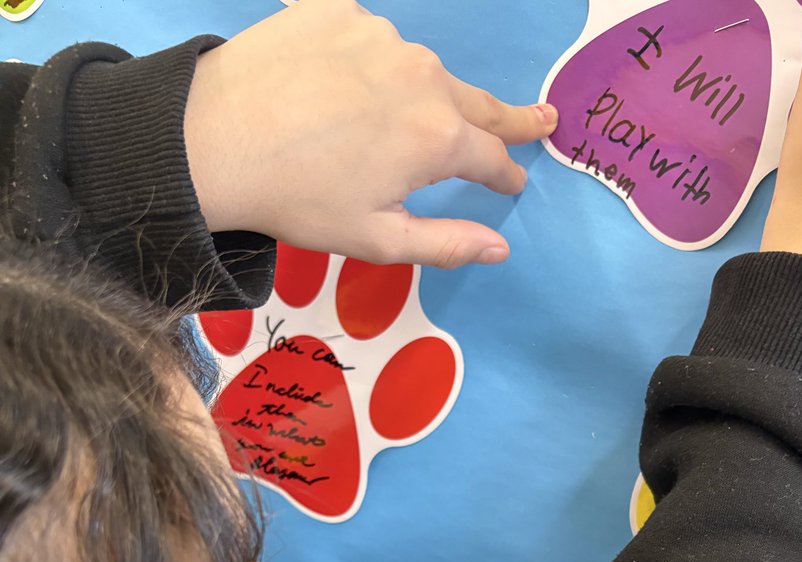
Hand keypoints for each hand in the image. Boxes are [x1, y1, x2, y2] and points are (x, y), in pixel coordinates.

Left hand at [184, 0, 556, 267]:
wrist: (212, 139)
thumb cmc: (299, 201)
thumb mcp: (378, 238)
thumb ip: (447, 242)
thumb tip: (500, 247)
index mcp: (439, 136)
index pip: (492, 156)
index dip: (507, 172)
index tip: (515, 180)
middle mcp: (423, 75)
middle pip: (474, 102)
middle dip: (507, 117)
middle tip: (538, 119)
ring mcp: (381, 35)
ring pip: (418, 70)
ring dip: (419, 94)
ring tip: (387, 122)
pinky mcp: (338, 10)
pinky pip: (369, 39)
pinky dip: (366, 61)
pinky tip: (340, 84)